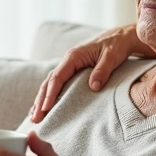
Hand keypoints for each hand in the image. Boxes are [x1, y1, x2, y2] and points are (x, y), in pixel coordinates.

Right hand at [30, 24, 151, 122]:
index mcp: (74, 56)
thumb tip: (93, 87)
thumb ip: (102, 71)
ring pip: (50, 83)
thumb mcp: (112, 57)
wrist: (121, 37)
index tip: (45, 108)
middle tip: (35, 118)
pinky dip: (49, 95)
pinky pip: (57, 83)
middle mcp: (68, 60)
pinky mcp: (73, 70)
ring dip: (42, 99)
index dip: (50, 93)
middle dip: (41, 100)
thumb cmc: (116, 45)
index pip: (57, 77)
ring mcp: (69, 65)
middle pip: (49, 82)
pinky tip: (44, 106)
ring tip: (34, 116)